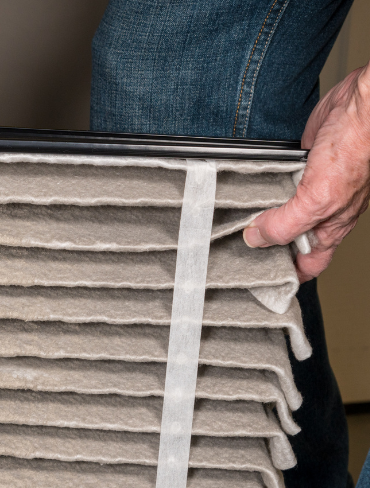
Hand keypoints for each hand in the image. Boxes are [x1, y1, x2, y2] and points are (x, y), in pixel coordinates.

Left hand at [244, 63, 369, 281]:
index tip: (262, 283)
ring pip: (277, 211)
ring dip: (256, 216)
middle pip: (287, 239)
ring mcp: (306, 189)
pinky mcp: (295, 167)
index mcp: (330, 226)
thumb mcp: (317, 200)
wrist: (359, 106)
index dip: (289, 277)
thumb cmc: (355, 151)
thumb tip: (255, 239)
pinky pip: (272, 184)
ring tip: (229, 224)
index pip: (309, 264)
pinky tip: (240, 193)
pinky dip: (258, 189)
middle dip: (264, 246)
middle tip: (233, 251)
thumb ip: (285, 225)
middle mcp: (318, 211)